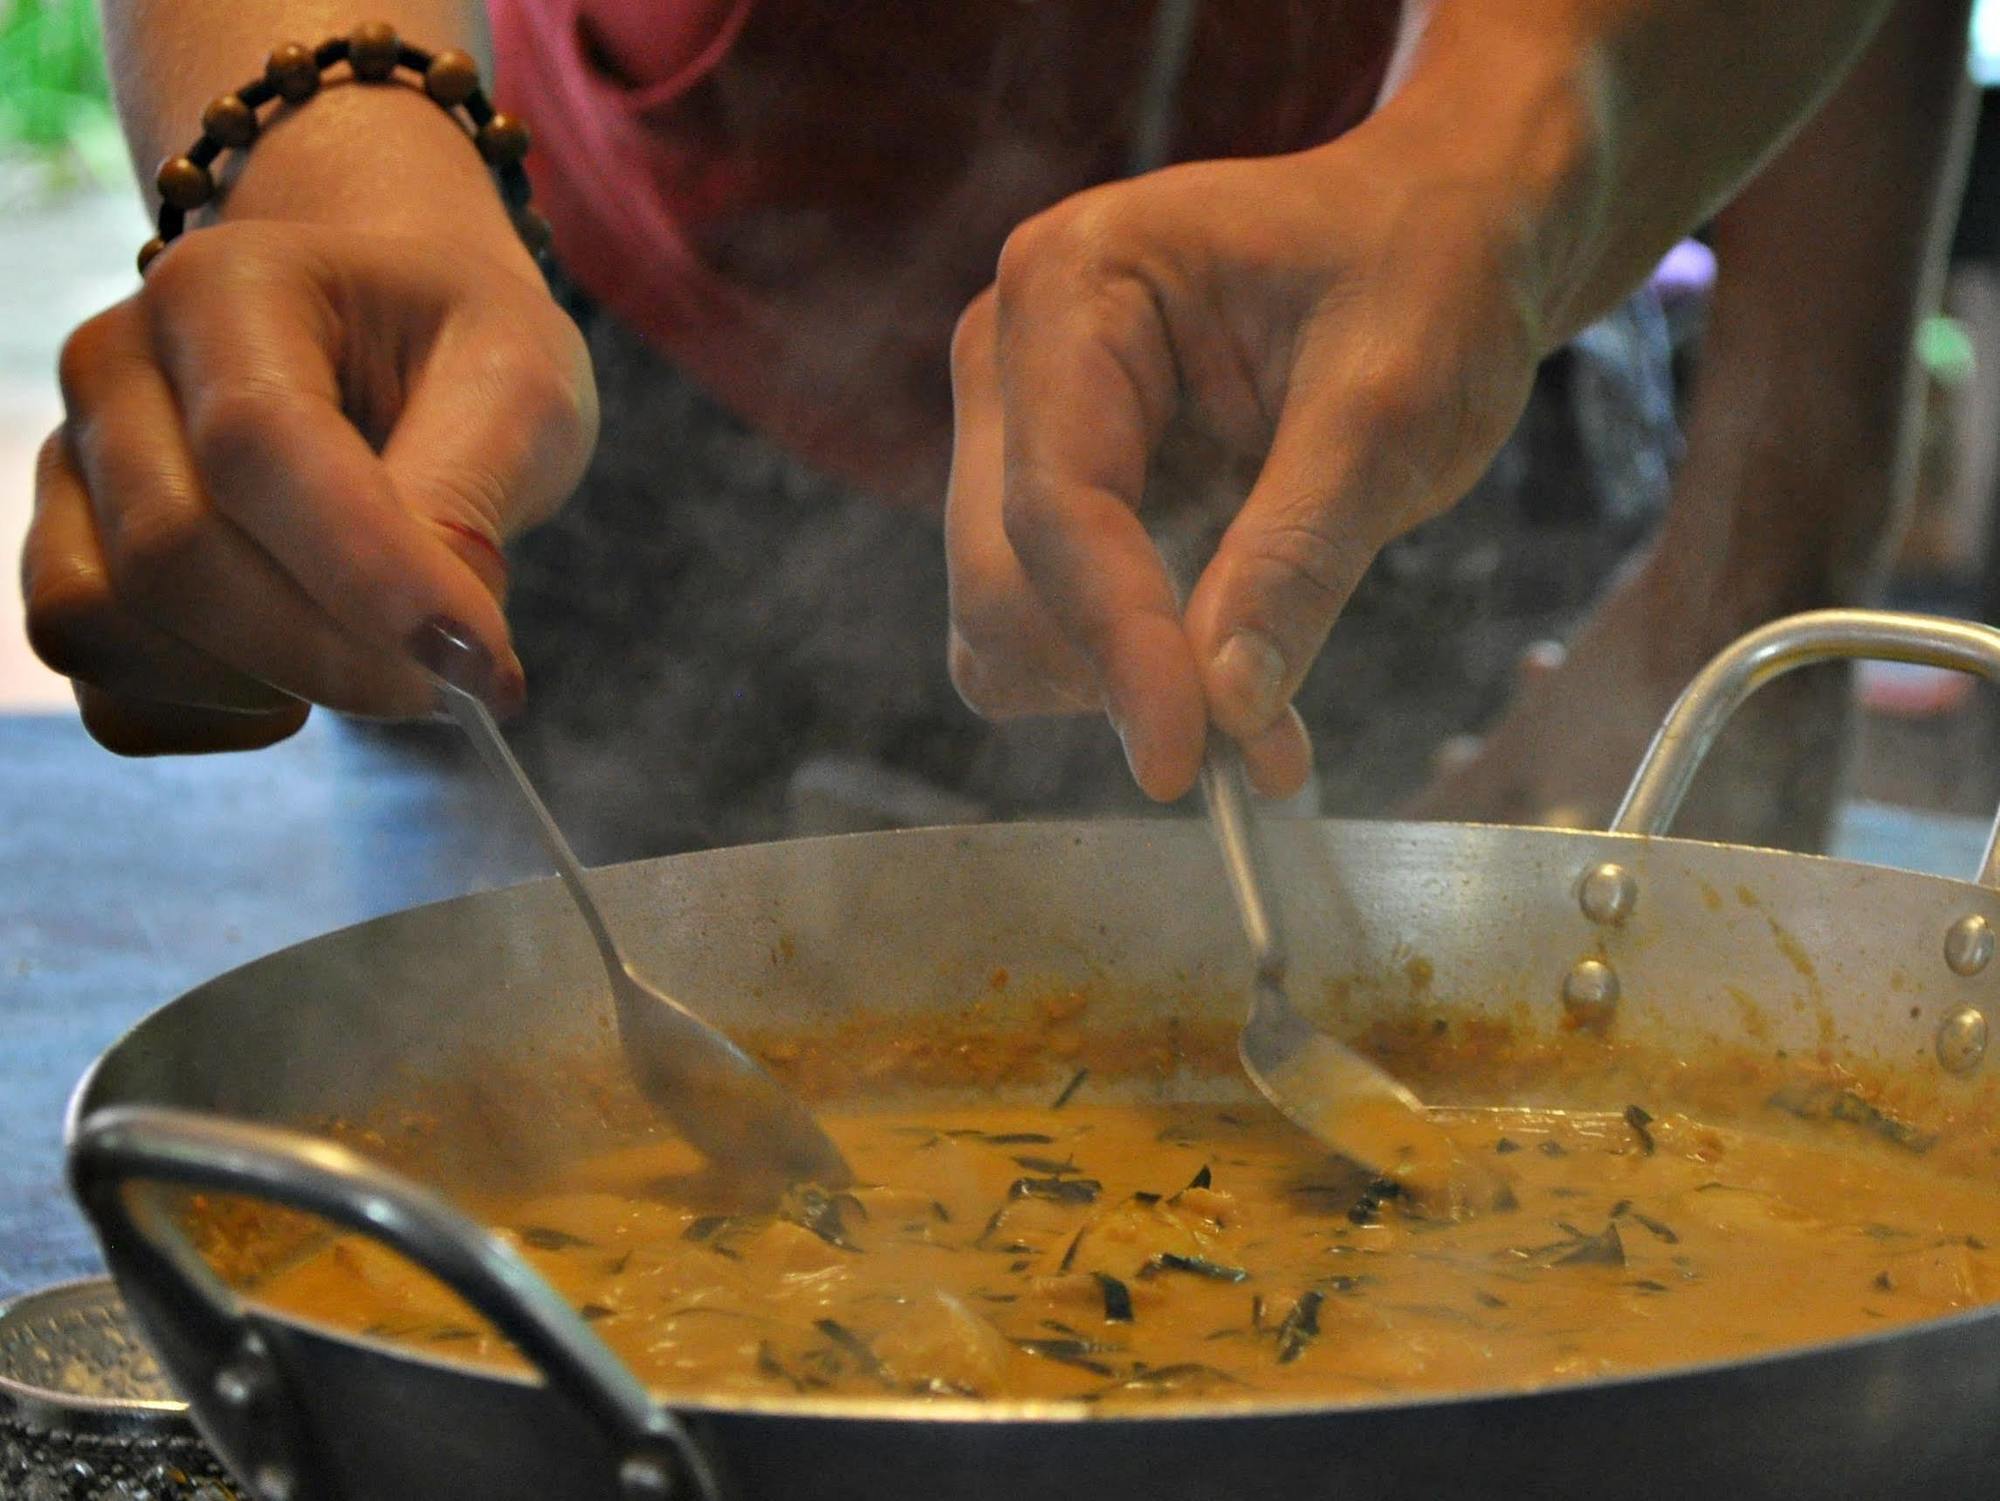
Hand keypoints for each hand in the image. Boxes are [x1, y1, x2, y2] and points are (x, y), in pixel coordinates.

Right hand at [22, 217, 595, 752]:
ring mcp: (76, 470)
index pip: (258, 444)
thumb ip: (469, 497)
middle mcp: (118, 366)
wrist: (392, 335)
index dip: (369, 575)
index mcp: (230, 287)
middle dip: (334, 653)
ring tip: (377, 650)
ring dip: (268, 684)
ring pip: (110, 629)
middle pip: (174, 554)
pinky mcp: (74, 564)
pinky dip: (216, 720)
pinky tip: (306, 678)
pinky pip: (111, 695)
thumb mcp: (516, 383)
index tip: (481, 662)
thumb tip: (442, 644)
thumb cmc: (458, 349)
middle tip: (458, 670)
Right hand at [945, 141, 1548, 800]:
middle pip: (1000, 576)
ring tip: (1256, 679)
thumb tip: (1228, 707)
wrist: (1437, 233)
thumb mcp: (1393, 407)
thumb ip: (1300, 553)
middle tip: (1256, 739)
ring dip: (1116, 682)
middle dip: (1113, 671)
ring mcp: (1018, 426)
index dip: (1115, 645)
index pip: (1055, 504)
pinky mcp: (1049, 490)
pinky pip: (1044, 628)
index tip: (1184, 762)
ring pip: (1002, 620)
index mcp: (1075, 284)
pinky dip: (1122, 674)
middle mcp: (1012, 353)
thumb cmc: (1425, 277)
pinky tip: (1222, 656)